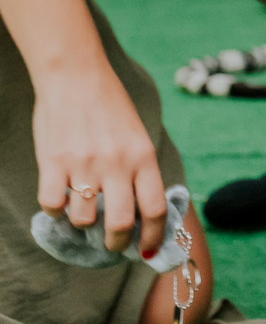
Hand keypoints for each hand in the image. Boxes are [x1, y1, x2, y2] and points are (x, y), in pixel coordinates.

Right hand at [32, 63, 166, 255]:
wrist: (75, 74)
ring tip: (82, 212)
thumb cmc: (110, 105)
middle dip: (116, 244)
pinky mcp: (53, 162)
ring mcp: (83, 164)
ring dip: (82, 225)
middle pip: (119, 224)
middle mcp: (116, 163)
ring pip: (83, 220)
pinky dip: (56, 211)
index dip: (153, 237)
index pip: (154, 209)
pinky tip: (60, 199)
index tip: (147, 249)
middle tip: (111, 245)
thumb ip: (139, 171)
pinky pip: (53, 205)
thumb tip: (141, 214)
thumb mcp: (137, 135)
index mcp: (143, 156)